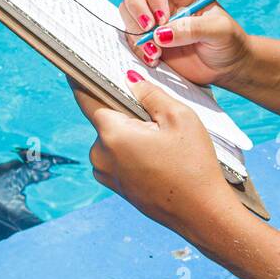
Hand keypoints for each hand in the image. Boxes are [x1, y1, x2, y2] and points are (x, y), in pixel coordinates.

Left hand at [69, 71, 234, 233]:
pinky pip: (117, 156)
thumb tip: (129, 80)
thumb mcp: (179, 117)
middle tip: (152, 108)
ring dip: (128, 131)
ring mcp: (107, 173)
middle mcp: (101, 155)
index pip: (86, 97)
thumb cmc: (194, 165)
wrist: (202, 215)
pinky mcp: (116, 186)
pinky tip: (157, 154)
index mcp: (112, 134)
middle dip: (123, 109)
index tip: (76, 64)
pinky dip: (131, 149)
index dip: (81, 77)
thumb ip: (150, 93)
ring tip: (160, 136)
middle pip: (104, 118)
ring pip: (111, 138)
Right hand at [120, 0, 251, 88]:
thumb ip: (193, 28)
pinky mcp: (146, 35)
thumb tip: (160, 33)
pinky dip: (137, 47)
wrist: (225, 67)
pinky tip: (155, 58)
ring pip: (127, 9)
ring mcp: (152, 14)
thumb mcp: (219, 31)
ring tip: (157, 52)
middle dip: (136, 6)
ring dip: (136, 30)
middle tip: (148, 29)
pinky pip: (129, 34)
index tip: (163, 18)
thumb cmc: (227, 42)